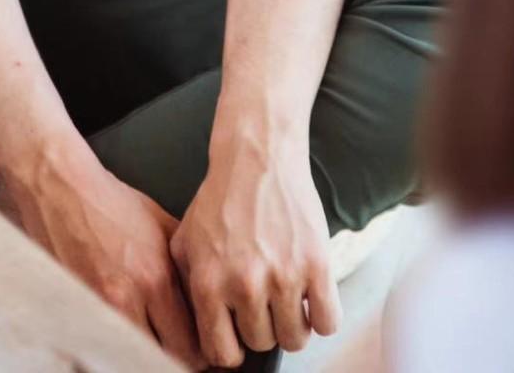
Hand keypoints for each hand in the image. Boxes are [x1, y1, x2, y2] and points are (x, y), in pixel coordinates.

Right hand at [0, 143, 203, 366]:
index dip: (198, 353)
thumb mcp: (161, 225)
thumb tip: (203, 296)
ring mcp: (97, 307)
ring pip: (131, 354)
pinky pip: (102, 342)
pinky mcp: (75, 308)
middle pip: (161, 358)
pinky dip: (115, 340)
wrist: (61, 189)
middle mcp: (127, 299)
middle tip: (176, 348)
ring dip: (144, 350)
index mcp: (154, 278)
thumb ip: (184, 266)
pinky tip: (120, 328)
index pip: (188, 345)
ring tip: (149, 337)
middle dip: (173, 357)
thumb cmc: (110, 203)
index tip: (199, 349)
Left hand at [170, 139, 340, 366]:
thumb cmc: (220, 201)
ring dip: (292, 323)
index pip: (222, 354)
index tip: (237, 334)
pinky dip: (321, 315)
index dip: (231, 347)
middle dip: (262, 325)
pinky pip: (328, 323)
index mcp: (209, 283)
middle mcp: (245, 285)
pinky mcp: (317, 266)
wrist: (256, 159)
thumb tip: (193, 335)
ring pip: (295, 339)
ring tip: (285, 296)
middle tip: (262, 298)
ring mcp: (283, 277)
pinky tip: (309, 293)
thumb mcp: (185, 242)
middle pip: (262, 343)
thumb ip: (187, 290)